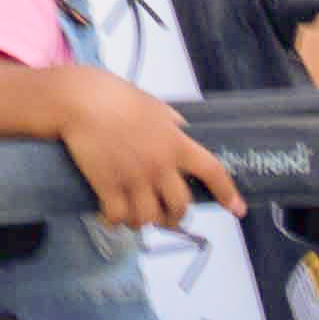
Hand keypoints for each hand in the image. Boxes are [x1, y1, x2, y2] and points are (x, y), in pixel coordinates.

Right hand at [53, 66, 242, 229]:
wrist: (81, 101)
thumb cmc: (116, 97)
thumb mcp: (154, 106)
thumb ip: (172, 123)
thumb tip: (183, 129)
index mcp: (176, 142)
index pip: (212, 171)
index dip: (227, 193)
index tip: (237, 209)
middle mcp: (160, 164)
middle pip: (180, 206)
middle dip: (175, 216)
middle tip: (166, 216)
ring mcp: (134, 177)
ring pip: (149, 218)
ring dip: (143, 221)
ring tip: (135, 216)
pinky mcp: (108, 185)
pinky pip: (118, 217)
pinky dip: (115, 221)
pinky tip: (111, 216)